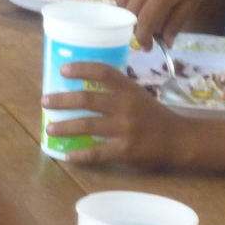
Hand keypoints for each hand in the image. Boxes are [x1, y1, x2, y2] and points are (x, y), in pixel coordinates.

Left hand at [43, 61, 184, 166]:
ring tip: (49, 129)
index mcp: (129, 89)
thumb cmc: (155, 116)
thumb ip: (117, 91)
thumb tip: (84, 86)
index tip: (62, 70)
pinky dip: (80, 155)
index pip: (103, 72)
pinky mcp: (124, 151)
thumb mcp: (139, 96)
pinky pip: (96, 153)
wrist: (179, 140)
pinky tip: (68, 156)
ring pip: (86, 125)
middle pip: (87, 98)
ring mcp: (124, 129)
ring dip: (64, 127)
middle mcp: (125, 106)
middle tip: (45, 101)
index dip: (81, 68)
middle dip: (61, 100)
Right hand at [109, 0, 219, 44]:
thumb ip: (176, 22)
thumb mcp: (192, 2)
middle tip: (143, 32)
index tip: (147, 47)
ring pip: (120, 1)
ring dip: (125, 13)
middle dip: (135, 28)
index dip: (143, 38)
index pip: (145, 22)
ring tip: (136, 16)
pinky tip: (128, 1)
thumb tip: (165, 43)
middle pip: (130, 13)